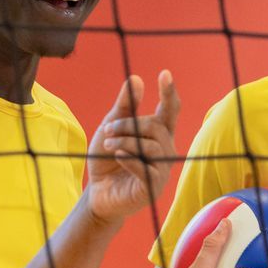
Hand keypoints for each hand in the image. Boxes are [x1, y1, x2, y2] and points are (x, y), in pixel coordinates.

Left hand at [86, 72, 182, 224]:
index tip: (164, 74)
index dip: (169, 93)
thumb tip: (136, 79)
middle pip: (156, 127)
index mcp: (158, 135)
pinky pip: (145, 168)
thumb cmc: (106, 160)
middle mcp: (165, 151)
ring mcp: (161, 170)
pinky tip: (116, 156)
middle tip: (108, 128)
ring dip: (125, 141)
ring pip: (151, 146)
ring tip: (108, 144)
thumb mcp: (111, 129)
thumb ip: (124, 107)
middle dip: (129, 124)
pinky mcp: (153, 188)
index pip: (169, 111)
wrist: (97, 193)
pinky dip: (128, 158)